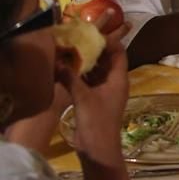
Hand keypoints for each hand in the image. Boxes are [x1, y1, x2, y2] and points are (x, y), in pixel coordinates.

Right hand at [59, 18, 130, 165]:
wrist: (98, 148)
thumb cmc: (96, 121)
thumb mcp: (83, 97)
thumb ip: (71, 78)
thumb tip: (59, 60)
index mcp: (119, 79)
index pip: (119, 54)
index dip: (110, 42)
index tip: (95, 31)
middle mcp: (115, 83)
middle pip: (108, 61)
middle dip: (96, 50)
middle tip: (80, 38)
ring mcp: (106, 92)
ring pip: (98, 72)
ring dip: (88, 62)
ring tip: (72, 50)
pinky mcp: (96, 100)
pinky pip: (91, 82)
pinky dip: (82, 75)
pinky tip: (68, 69)